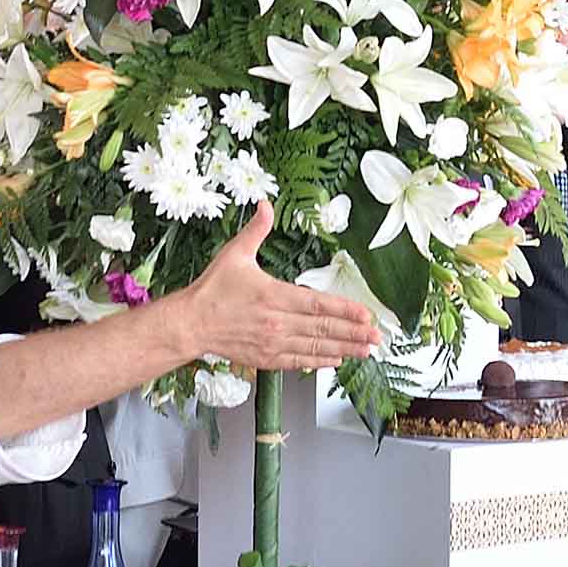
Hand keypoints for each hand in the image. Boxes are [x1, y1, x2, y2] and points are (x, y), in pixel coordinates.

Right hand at [174, 206, 380, 371]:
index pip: (318, 305)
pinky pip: (299, 362)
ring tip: (366, 350)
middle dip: (354, 333)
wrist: (190, 324)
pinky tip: (336, 359)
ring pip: (315, 348)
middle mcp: (277, 322)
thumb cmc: (211, 290)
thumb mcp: (234, 254)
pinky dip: (319, 361)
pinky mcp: (266, 358)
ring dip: (344, 349)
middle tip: (377, 336)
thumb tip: (265, 204)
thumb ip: (255, 230)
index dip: (346, 310)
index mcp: (274, 296)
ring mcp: (273, 343)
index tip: (367, 314)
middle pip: (324, 330)